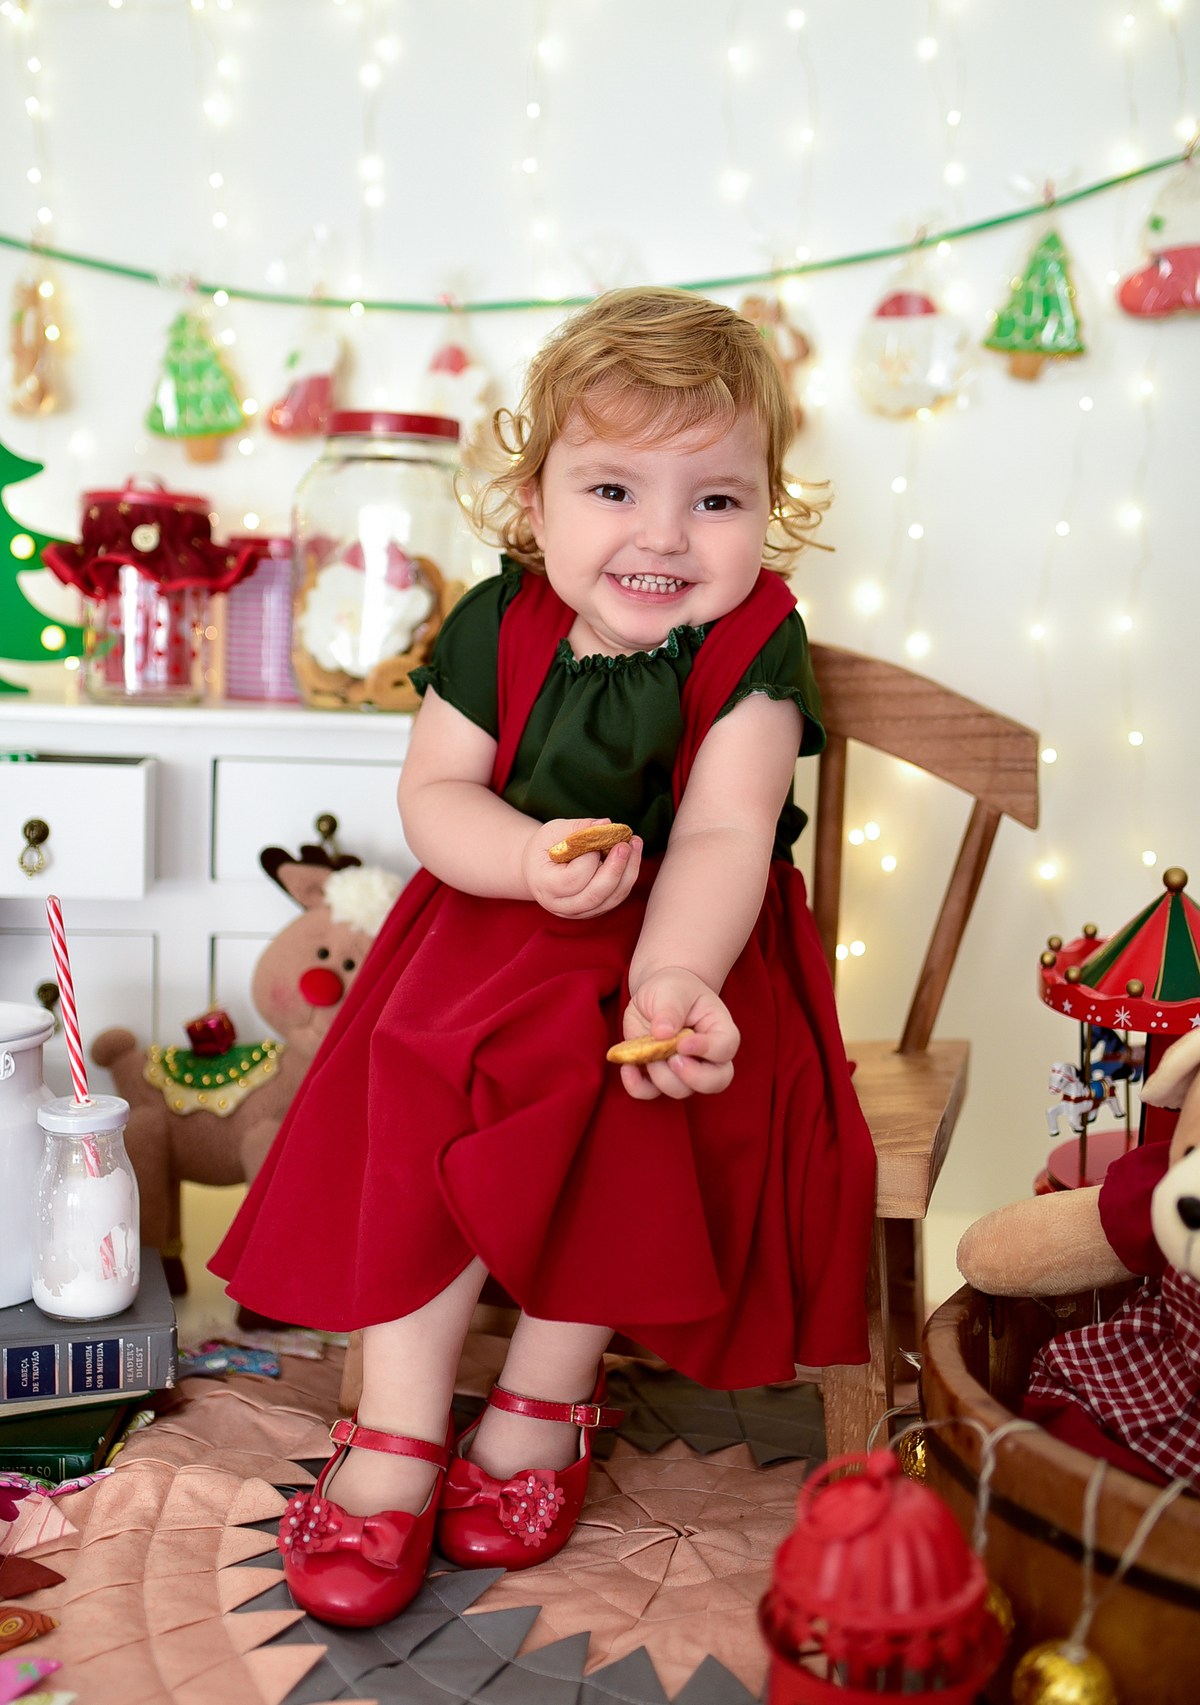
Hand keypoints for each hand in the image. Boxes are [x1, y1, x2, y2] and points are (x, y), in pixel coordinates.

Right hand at [522, 817, 642, 919]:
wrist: (538, 869)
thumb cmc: (543, 847)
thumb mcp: (552, 832)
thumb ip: (578, 828)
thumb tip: (606, 824)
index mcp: (544, 885)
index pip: (573, 879)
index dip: (589, 859)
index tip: (596, 839)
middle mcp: (560, 905)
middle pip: (595, 895)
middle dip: (615, 868)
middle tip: (625, 844)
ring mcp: (578, 912)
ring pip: (611, 899)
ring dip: (628, 872)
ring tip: (635, 845)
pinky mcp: (594, 910)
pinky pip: (616, 898)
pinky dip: (628, 877)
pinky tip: (632, 856)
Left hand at [619, 967, 737, 1099]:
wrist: (657, 995)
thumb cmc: (672, 989)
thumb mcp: (671, 990)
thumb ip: (670, 1009)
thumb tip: (663, 1033)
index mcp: (719, 1029)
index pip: (725, 1048)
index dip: (707, 1050)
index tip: (682, 1042)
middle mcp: (707, 1056)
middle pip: (716, 1081)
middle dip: (693, 1078)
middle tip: (673, 1059)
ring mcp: (684, 1069)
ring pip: (682, 1090)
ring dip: (661, 1077)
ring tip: (647, 1051)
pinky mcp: (658, 1075)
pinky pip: (651, 1093)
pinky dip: (637, 1087)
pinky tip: (627, 1069)